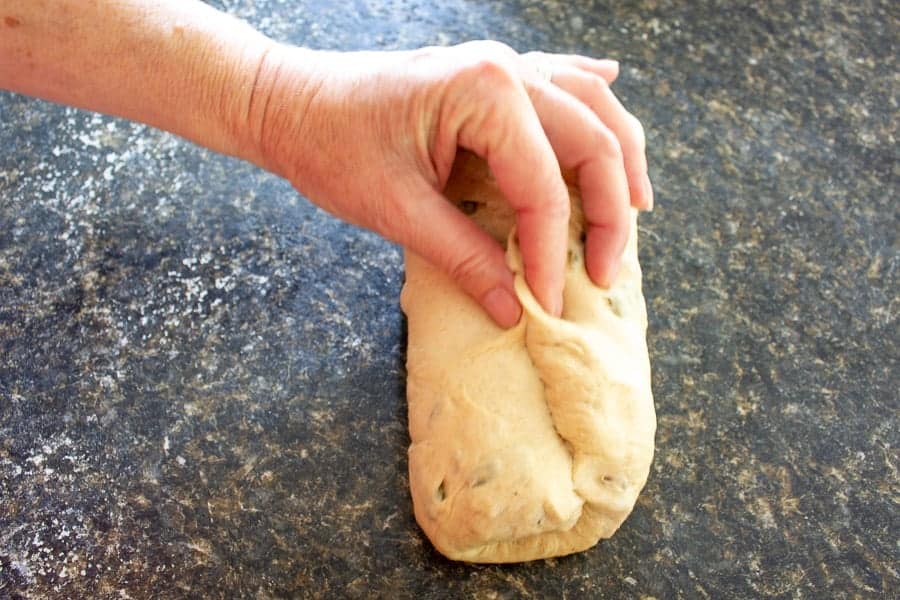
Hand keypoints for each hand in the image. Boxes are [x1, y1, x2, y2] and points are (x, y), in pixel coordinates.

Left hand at [252, 41, 651, 326]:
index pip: (543, 186)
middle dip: (609, 212)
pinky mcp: (490, 76)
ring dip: (618, 158)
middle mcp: (506, 68)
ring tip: (638, 207)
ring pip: (591, 107)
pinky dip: (590, 95)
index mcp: (484, 91)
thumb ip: (463, 256)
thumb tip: (512, 307)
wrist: (288, 102)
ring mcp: (502, 65)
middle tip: (606, 272)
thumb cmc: (330, 146)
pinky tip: (614, 83)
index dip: (551, 252)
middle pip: (593, 140)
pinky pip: (560, 79)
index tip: (548, 302)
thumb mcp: (396, 211)